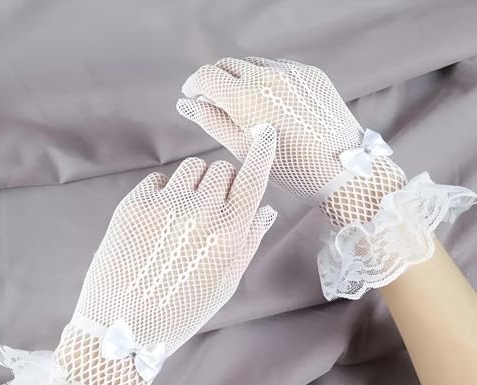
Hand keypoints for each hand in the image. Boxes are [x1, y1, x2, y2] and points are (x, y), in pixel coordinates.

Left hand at [0, 123, 277, 384]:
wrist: (123, 329)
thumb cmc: (182, 311)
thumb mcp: (226, 283)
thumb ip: (249, 241)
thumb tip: (264, 209)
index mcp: (229, 232)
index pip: (253, 177)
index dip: (261, 151)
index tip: (264, 132)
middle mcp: (199, 210)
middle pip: (221, 168)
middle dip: (222, 182)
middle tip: (213, 208)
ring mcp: (164, 204)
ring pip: (191, 168)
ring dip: (195, 183)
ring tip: (184, 214)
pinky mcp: (133, 204)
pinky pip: (160, 180)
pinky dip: (166, 192)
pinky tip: (160, 220)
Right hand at [177, 57, 405, 226]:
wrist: (343, 169)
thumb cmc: (290, 169)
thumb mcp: (244, 151)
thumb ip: (214, 123)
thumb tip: (190, 104)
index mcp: (246, 97)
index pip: (207, 75)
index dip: (195, 84)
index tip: (192, 95)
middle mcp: (267, 76)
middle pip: (228, 65)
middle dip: (216, 81)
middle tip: (216, 102)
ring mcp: (292, 72)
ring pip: (253, 65)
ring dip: (242, 80)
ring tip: (248, 107)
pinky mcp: (311, 73)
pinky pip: (278, 69)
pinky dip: (267, 81)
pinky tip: (274, 105)